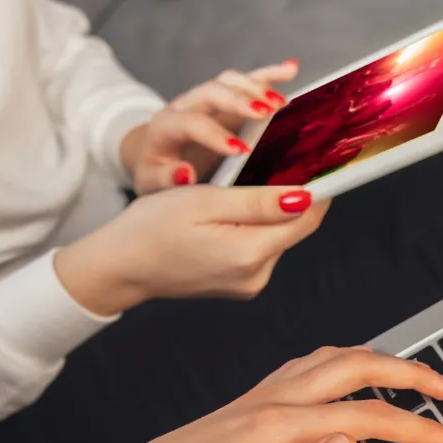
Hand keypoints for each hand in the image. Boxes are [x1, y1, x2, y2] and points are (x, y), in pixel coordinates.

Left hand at [11, 348, 442, 442]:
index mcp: (277, 426)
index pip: (366, 417)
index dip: (417, 428)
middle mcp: (271, 400)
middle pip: (356, 367)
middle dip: (410, 375)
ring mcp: (259, 396)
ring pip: (333, 359)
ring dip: (380, 362)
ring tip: (414, 378)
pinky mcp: (249, 403)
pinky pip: (310, 365)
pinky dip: (346, 361)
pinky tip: (349, 374)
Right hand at [55, 184, 329, 314]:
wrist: (120, 266)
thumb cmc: (152, 228)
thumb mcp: (205, 202)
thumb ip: (259, 201)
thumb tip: (305, 196)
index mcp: (250, 255)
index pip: (307, 218)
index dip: (319, 187)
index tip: (321, 159)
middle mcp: (256, 276)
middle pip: (294, 228)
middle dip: (293, 196)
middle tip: (284, 159)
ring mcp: (249, 283)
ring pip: (278, 236)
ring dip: (272, 211)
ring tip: (252, 181)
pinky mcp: (240, 284)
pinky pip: (260, 247)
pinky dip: (256, 226)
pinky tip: (236, 209)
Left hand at [123, 61, 299, 192]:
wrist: (155, 154)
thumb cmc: (158, 172)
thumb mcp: (152, 182)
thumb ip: (165, 179)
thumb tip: (185, 174)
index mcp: (166, 127)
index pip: (190, 123)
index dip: (214, 134)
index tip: (241, 151)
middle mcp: (186, 105)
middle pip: (211, 92)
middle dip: (239, 101)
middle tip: (265, 114)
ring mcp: (207, 97)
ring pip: (229, 81)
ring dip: (256, 87)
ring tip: (281, 102)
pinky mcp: (226, 97)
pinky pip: (247, 80)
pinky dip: (269, 74)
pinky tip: (291, 69)